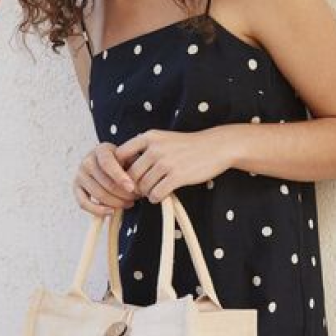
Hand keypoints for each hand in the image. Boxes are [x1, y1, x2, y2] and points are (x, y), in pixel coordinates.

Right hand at [73, 141, 140, 216]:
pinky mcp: (76, 188)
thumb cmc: (122, 161)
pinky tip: (111, 211)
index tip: (132, 188)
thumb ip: (133, 166)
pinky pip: (84, 203)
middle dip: (123, 194)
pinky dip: (98, 211)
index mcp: (101, 150)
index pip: (108, 164)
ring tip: (129, 203)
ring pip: (98, 194)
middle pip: (105, 182)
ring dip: (116, 203)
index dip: (120, 177)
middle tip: (136, 197)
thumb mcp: (129, 157)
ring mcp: (80, 175)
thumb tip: (137, 183)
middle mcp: (87, 161)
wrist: (109, 163)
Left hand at [114, 128, 230, 202]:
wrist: (215, 146)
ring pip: (142, 186)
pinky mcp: (178, 176)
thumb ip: (144, 148)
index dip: (119, 169)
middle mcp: (155, 148)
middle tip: (140, 190)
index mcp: (149, 137)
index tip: (126, 176)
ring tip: (152, 191)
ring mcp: (166, 162)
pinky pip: (156, 194)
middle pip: (130, 175)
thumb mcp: (163, 138)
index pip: (120, 155)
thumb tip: (123, 168)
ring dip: (145, 193)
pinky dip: (156, 198)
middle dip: (133, 186)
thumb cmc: (188, 145)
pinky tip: (161, 195)